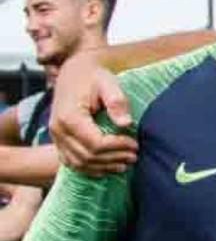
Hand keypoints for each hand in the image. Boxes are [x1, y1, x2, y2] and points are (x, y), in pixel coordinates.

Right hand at [49, 53, 137, 175]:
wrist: (74, 72)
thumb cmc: (94, 76)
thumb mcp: (108, 83)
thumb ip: (117, 102)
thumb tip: (126, 123)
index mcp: (69, 116)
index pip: (95, 143)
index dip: (117, 147)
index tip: (135, 144)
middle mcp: (58, 130)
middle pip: (88, 156)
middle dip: (113, 158)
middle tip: (134, 155)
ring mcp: (56, 137)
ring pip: (79, 163)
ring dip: (103, 166)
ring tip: (125, 163)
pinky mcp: (58, 140)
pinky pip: (71, 162)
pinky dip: (89, 168)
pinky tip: (107, 167)